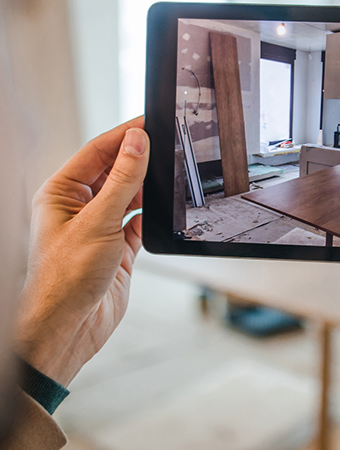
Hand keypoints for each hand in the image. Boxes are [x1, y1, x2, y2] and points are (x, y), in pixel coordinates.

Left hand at [15, 118, 149, 385]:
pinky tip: (162, 209)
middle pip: (113, 172)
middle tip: (165, 143)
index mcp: (61, 194)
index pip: (96, 153)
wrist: (70, 326)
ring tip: (168, 173)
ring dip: (146, 188)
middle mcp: (78, 209)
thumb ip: (123, 180)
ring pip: (128, 196)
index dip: (122, 136)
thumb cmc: (65, 278)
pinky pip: (139, 223)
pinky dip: (151, 216)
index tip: (147, 122)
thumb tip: (136, 142)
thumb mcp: (99, 220)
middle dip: (137, 159)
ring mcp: (99, 229)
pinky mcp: (117, 250)